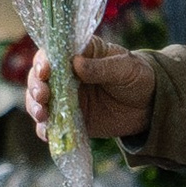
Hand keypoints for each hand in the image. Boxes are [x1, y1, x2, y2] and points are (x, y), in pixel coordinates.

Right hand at [25, 37, 153, 140]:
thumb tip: (76, 63)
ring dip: (35, 107)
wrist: (150, 106)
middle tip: (42, 96)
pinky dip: (45, 129)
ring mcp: (66, 98)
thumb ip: (102, 67)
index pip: (52, 53)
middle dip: (35, 87)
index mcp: (78, 54)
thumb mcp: (125, 67)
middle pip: (39, 78)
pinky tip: (47, 132)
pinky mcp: (70, 119)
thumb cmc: (137, 76)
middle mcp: (65, 75)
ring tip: (42, 115)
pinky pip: (52, 124)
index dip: (43, 61)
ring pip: (39, 101)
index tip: (45, 71)